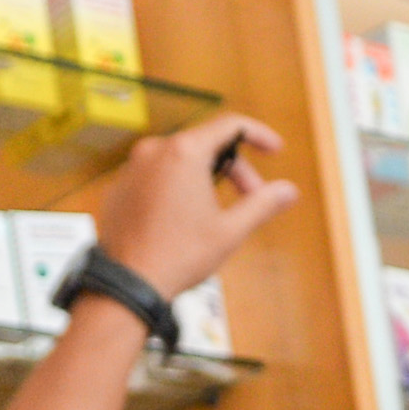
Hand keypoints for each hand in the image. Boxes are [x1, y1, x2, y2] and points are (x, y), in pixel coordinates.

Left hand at [84, 113, 298, 303]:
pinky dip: (177, 187)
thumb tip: (288, 191)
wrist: (128, 284)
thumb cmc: (177, 257)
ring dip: (206, 177)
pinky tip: (186, 217)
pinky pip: (156, 176)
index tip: (274, 149)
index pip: (230, 125)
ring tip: (217, 210)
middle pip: (206, 144)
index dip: (258, 134)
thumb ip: (262, 204)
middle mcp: (154, 151)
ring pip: (180, 160)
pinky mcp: (120, 188)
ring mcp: (133, 168)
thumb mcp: (230, 230)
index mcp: (184, 152)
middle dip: (235, 168)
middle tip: (252, 197)